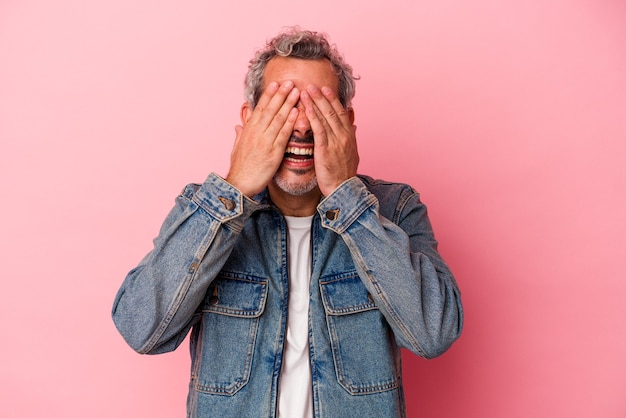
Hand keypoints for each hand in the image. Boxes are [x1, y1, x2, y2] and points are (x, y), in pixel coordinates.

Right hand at [226, 81, 299, 196]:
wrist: (239, 185)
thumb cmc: (240, 168)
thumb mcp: (236, 149)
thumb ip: (239, 135)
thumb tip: (239, 126)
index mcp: (248, 131)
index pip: (260, 109)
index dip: (268, 95)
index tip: (275, 84)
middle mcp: (256, 133)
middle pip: (270, 110)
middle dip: (280, 94)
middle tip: (290, 82)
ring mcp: (264, 142)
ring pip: (277, 119)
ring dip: (288, 104)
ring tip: (296, 92)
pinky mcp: (272, 153)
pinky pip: (282, 135)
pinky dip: (289, 123)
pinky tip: (296, 113)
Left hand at [301, 85, 358, 195]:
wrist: (343, 190)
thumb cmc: (344, 174)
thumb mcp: (352, 154)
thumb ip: (351, 138)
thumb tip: (353, 126)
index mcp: (349, 136)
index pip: (342, 113)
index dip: (333, 100)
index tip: (326, 89)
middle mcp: (344, 136)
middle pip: (333, 111)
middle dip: (322, 97)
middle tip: (313, 84)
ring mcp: (336, 142)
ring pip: (326, 118)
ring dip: (315, 103)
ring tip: (306, 91)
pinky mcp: (326, 150)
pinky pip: (319, 130)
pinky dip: (313, 117)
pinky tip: (307, 109)